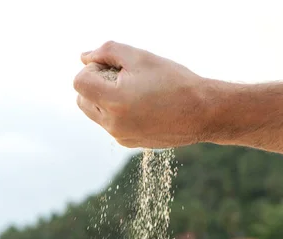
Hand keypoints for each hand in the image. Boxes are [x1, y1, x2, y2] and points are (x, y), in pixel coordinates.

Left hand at [73, 41, 208, 148]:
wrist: (203, 112)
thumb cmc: (174, 81)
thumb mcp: (140, 57)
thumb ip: (107, 52)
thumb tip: (84, 57)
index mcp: (113, 101)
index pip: (79, 81)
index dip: (93, 68)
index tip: (115, 67)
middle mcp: (112, 123)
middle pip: (82, 98)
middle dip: (96, 84)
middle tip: (123, 77)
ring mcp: (120, 136)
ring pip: (95, 112)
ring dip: (105, 98)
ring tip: (134, 91)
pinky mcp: (128, 142)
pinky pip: (110, 124)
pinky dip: (117, 112)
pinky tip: (142, 105)